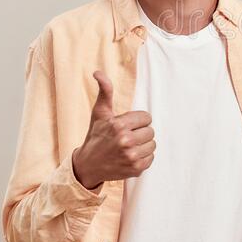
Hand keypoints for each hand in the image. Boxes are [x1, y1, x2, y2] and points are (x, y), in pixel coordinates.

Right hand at [72, 71, 155, 189]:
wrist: (88, 165)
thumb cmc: (96, 135)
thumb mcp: (100, 113)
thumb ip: (105, 91)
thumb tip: (97, 72)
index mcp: (119, 125)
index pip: (147, 117)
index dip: (137, 120)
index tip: (127, 125)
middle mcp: (126, 141)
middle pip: (151, 131)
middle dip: (140, 132)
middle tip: (128, 136)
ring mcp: (131, 156)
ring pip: (153, 144)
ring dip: (144, 145)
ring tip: (130, 146)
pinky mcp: (136, 169)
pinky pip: (151, 158)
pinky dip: (144, 157)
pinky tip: (131, 156)